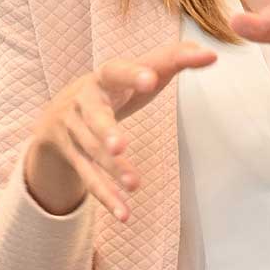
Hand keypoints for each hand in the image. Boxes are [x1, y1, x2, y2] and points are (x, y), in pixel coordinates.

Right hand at [23, 42, 215, 222]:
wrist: (57, 112)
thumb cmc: (115, 88)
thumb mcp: (139, 71)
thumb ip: (173, 61)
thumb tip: (211, 55)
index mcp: (103, 76)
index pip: (117, 71)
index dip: (132, 74)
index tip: (151, 79)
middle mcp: (83, 101)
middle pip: (93, 116)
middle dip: (106, 131)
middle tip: (121, 145)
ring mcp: (72, 130)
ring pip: (91, 152)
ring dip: (112, 170)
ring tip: (135, 185)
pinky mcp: (71, 156)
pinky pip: (87, 178)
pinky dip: (106, 196)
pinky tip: (124, 214)